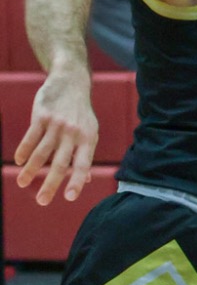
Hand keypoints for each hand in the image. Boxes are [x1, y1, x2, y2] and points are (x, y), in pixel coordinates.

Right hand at [14, 70, 98, 204]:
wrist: (71, 82)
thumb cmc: (81, 113)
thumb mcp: (89, 132)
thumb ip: (85, 154)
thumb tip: (87, 179)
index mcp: (88, 140)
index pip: (83, 165)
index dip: (77, 182)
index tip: (69, 198)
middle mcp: (73, 134)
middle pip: (60, 164)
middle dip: (50, 184)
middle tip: (42, 201)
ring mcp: (57, 125)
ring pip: (42, 153)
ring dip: (31, 171)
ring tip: (21, 183)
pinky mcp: (42, 116)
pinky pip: (31, 137)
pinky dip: (24, 151)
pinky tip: (19, 162)